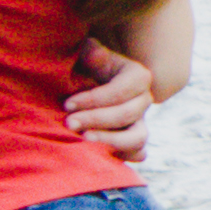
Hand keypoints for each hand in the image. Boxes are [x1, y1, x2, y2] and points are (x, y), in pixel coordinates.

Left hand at [66, 38, 152, 157]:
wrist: (76, 84)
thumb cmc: (79, 67)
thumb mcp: (82, 55)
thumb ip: (90, 52)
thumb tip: (97, 55)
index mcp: (136, 76)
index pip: (121, 90)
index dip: (94, 99)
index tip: (67, 104)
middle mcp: (143, 100)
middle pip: (128, 114)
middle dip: (96, 119)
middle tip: (68, 123)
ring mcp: (140, 122)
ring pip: (138, 138)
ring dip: (110, 141)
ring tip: (83, 141)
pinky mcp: (132, 142)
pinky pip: (137, 155)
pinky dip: (120, 157)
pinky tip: (95, 154)